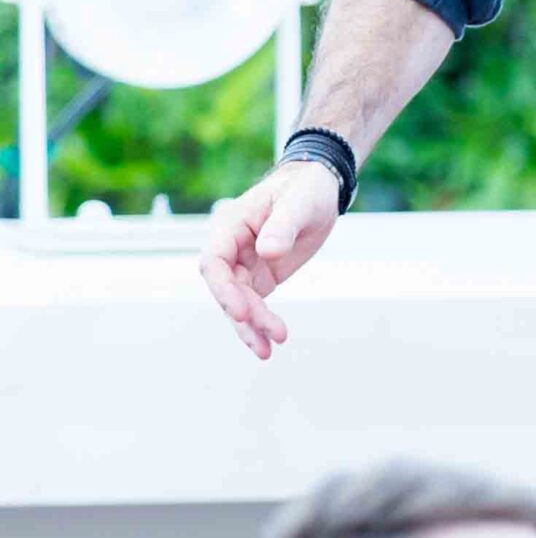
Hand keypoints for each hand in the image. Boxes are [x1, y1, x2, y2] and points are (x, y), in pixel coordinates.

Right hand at [199, 160, 341, 358]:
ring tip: (268, 349)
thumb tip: (266, 251)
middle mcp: (230, 248)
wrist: (318, 189)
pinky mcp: (259, 277)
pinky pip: (254, 305)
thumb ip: (282, 225)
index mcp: (229, 226)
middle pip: (226, 288)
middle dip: (244, 314)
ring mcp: (243, 265)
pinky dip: (260, 324)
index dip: (223, 289)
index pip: (214, 262)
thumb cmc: (304, 188)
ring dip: (252, 327)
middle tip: (270, 334)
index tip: (240, 311)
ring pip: (238, 303)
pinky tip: (271, 342)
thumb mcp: (300, 202)